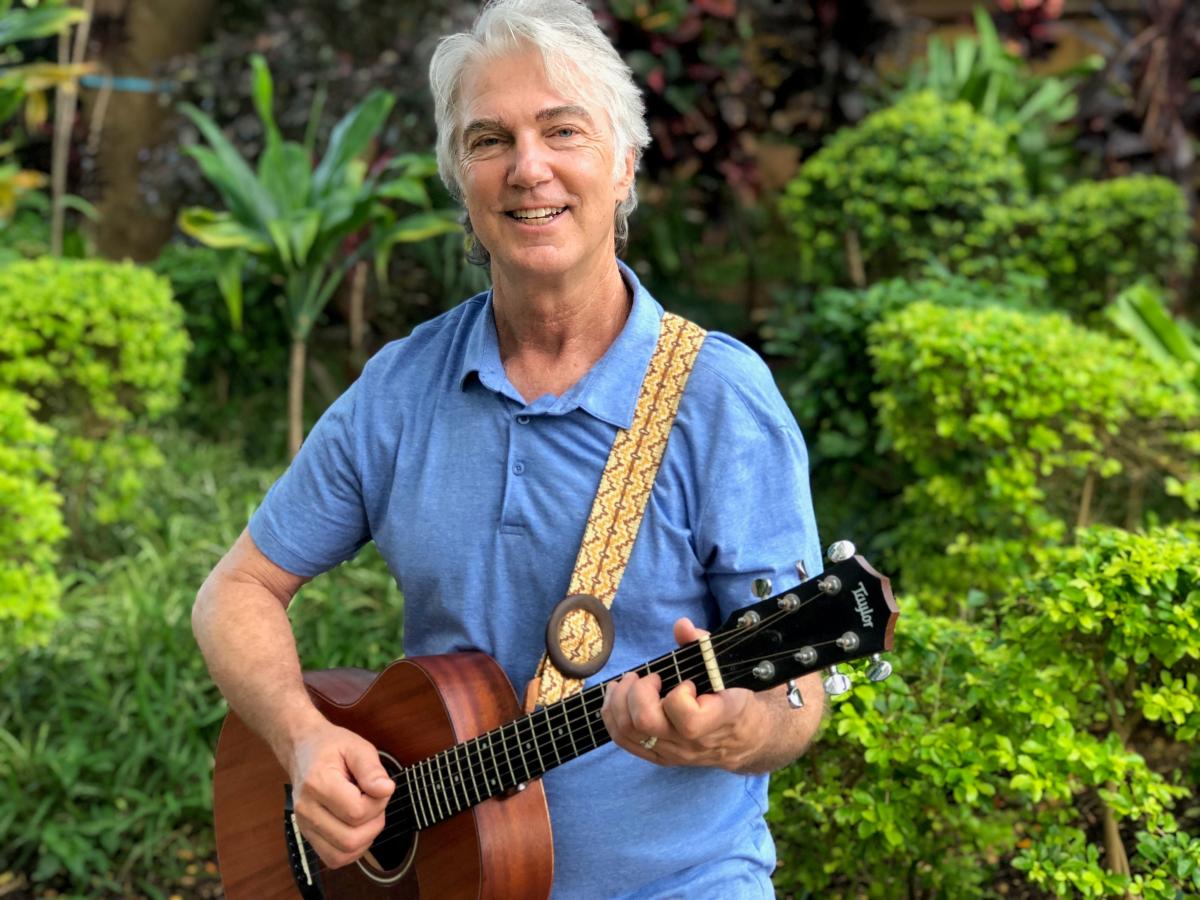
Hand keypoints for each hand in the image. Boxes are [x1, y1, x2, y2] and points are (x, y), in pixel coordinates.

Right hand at [287, 720, 394, 868]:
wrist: (303, 749)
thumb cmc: (331, 746)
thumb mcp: (357, 746)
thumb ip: (372, 769)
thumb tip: (386, 790)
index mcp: (318, 783)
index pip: (356, 812)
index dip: (377, 803)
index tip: (379, 787)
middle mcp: (306, 809)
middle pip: (349, 840)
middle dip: (374, 824)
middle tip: (375, 803)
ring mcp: (304, 826)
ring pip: (341, 855)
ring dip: (364, 839)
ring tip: (367, 815)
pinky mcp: (308, 835)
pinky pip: (333, 858)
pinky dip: (352, 849)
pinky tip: (358, 828)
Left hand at [601, 617, 766, 770]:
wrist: (742, 738)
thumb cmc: (732, 697)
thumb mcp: (725, 669)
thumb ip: (702, 646)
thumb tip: (682, 625)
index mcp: (714, 722)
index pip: (686, 718)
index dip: (679, 694)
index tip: (687, 682)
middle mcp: (689, 743)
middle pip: (645, 722)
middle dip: (638, 692)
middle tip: (650, 678)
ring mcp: (671, 753)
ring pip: (628, 731)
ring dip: (619, 701)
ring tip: (628, 682)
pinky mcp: (657, 756)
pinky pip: (624, 741)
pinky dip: (613, 716)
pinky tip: (618, 697)